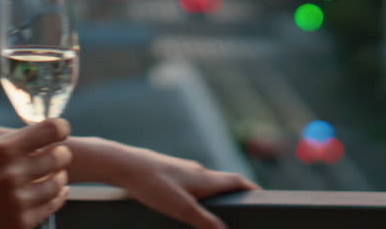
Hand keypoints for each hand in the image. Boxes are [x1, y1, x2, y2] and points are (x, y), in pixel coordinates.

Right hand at [0, 118, 72, 228]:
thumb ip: (5, 143)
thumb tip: (35, 137)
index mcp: (0, 152)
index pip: (49, 131)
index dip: (59, 128)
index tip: (61, 130)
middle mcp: (12, 176)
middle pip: (58, 157)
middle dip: (60, 153)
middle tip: (58, 153)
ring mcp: (18, 204)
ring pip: (58, 184)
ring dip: (58, 176)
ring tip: (54, 173)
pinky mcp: (20, 225)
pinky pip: (51, 207)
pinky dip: (56, 197)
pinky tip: (54, 192)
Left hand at [107, 144, 258, 228]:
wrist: (122, 164)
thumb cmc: (152, 184)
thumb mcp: (181, 208)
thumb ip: (205, 222)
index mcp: (205, 177)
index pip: (237, 181)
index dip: (252, 189)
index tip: (264, 198)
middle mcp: (196, 170)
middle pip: (222, 182)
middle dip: (234, 194)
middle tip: (243, 208)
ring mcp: (180, 170)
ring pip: (204, 182)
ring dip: (215, 194)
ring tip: (217, 210)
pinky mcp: (166, 172)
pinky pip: (189, 183)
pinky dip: (197, 193)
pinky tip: (187, 202)